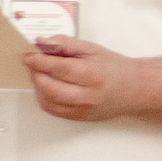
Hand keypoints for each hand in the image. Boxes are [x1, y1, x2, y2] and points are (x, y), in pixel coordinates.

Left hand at [23, 36, 147, 121]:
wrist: (133, 89)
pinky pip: (53, 110)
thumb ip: (66, 44)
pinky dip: (45, 98)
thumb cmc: (114, 68)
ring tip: (41, 75)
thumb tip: (43, 42)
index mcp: (90, 74)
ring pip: (48, 101)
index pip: (57, 68)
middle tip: (32, 64)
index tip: (27, 56)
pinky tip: (48, 88)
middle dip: (35, 74)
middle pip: (49, 87)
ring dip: (38, 87)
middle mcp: (86, 95)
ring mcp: (82, 109)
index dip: (38, 61)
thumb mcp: (92, 49)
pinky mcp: (79, 118)